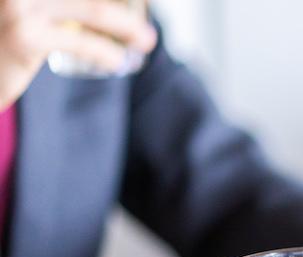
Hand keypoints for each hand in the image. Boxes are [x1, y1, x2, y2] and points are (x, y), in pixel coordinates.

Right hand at [0, 0, 156, 104]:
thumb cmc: (9, 31)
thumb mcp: (35, 8)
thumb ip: (66, 4)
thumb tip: (119, 11)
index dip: (112, 1)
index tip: (139, 6)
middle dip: (125, 10)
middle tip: (147, 26)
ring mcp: (19, 5)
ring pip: (94, 9)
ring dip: (128, 26)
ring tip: (146, 40)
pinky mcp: (24, 36)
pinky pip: (80, 42)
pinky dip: (106, 52)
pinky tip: (117, 61)